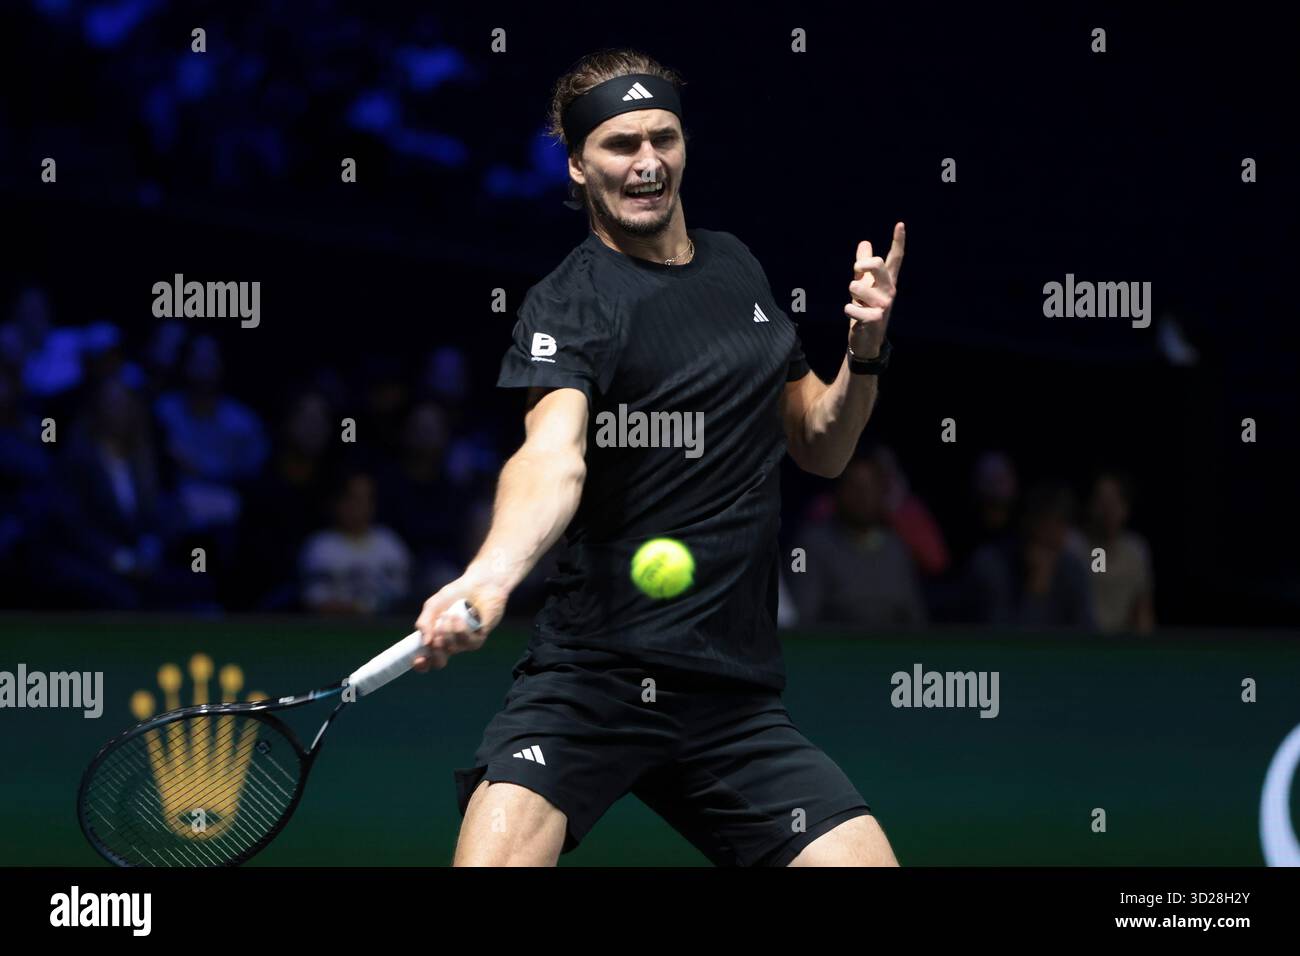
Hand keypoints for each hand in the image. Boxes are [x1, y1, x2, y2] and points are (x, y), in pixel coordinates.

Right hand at [411, 571, 507, 670]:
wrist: (479, 583)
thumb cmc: (455, 594)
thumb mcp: (433, 605)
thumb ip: (424, 622)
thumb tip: (425, 643)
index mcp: (435, 638)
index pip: (426, 660)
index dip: (421, 665)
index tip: (418, 659)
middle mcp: (449, 644)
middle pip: (439, 662)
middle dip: (435, 653)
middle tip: (435, 639)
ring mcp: (464, 642)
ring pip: (452, 649)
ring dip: (446, 632)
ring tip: (448, 614)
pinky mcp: (479, 637)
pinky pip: (468, 642)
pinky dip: (460, 629)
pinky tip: (458, 616)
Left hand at [845, 222, 905, 357]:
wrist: (867, 339)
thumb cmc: (866, 308)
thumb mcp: (864, 285)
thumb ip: (864, 265)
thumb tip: (865, 242)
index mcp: (887, 280)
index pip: (895, 258)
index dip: (898, 241)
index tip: (900, 224)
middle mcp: (889, 290)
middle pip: (878, 264)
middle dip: (863, 264)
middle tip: (857, 272)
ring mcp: (884, 304)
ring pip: (857, 286)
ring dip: (851, 296)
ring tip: (858, 304)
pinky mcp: (875, 319)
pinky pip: (851, 307)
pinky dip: (849, 310)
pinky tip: (855, 316)